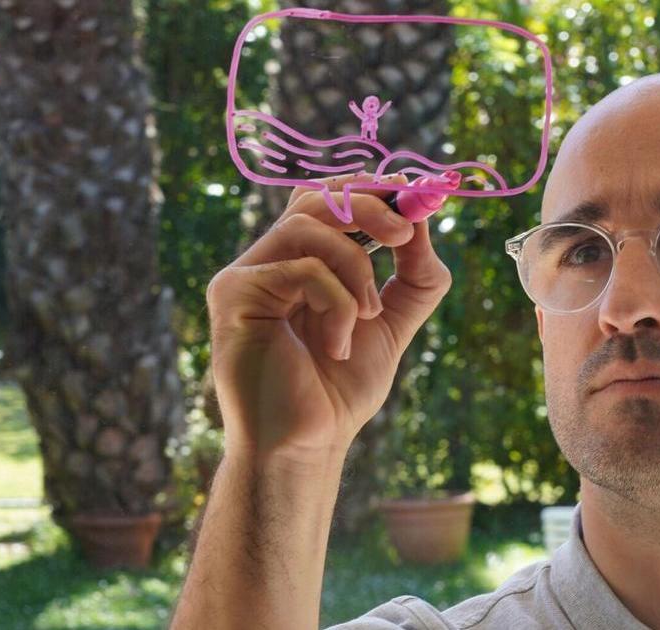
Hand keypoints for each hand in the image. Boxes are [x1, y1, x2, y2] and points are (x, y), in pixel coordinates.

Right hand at [205, 172, 451, 461]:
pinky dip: (336, 301)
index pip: (332, 200)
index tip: (419, 197)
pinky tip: (338, 345)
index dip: (374, 191)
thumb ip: (414, 274)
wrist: (308, 444)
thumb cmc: (340, 388)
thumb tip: (426, 218)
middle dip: (370, 206)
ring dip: (355, 266)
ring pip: (307, 224)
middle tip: (407, 232)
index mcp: (304, 261)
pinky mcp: (233, 294)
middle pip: (315, 196)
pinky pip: (299, 268)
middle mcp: (271, 259)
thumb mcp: (393, 321)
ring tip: (368, 314)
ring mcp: (248, 274)